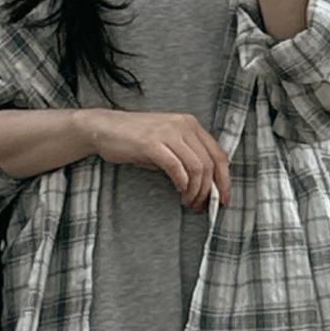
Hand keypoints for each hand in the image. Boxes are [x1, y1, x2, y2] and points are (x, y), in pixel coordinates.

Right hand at [80, 107, 230, 209]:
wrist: (104, 129)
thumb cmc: (135, 140)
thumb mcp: (167, 144)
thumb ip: (186, 159)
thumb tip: (204, 187)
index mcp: (190, 124)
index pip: (218, 154)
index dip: (224, 180)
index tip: (222, 199)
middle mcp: (183, 125)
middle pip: (209, 163)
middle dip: (208, 190)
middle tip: (200, 206)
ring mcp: (167, 132)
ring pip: (196, 167)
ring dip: (195, 190)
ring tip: (188, 202)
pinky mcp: (152, 143)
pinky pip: (176, 167)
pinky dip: (181, 184)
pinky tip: (178, 192)